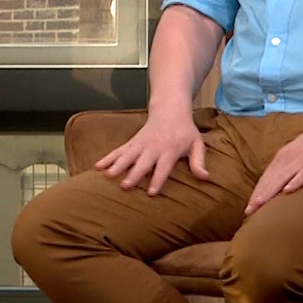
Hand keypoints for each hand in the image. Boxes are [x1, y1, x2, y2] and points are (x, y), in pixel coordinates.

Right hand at [96, 110, 210, 193]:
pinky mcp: (133, 142)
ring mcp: (141, 144)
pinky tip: (98, 166)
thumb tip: (205, 177)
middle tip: (124, 185)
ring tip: (108, 176)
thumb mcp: (197, 144)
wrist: (170, 109)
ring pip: (127, 155)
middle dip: (133, 174)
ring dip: (117, 165)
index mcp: (170, 150)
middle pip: (142, 163)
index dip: (157, 180)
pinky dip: (108, 157)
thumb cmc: (185, 131)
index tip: (151, 193)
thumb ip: (199, 161)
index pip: (163, 167)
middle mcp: (153, 147)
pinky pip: (119, 150)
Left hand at [244, 111, 302, 214]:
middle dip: (259, 196)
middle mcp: (290, 157)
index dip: (257, 192)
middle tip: (248, 211)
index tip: (248, 208)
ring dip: (270, 191)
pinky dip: (296, 181)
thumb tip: (281, 184)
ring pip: (283, 177)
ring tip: (259, 204)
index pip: (266, 177)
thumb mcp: (300, 152)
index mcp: (284, 156)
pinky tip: (288, 191)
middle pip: (271, 179)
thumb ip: (290, 166)